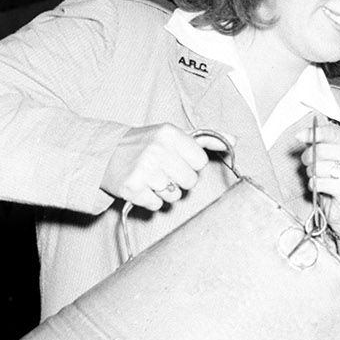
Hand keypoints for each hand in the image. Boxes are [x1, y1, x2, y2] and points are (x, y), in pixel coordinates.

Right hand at [100, 124, 217, 213]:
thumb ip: (205, 138)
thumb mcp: (173, 135)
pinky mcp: (132, 188)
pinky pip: (157, 205)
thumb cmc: (145, 144)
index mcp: (169, 133)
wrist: (106, 154)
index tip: (177, 159)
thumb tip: (233, 140)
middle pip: (190, 181)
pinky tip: (142, 187)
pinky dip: (151, 200)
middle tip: (163, 170)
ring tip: (151, 178)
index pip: (200, 162)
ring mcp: (144, 170)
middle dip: (179, 179)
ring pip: (174, 196)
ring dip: (165, 191)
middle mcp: (157, 150)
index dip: (190, 164)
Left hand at [301, 116, 339, 241]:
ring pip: (318, 167)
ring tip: (322, 179)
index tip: (299, 136)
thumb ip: (319, 143)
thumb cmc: (337, 181)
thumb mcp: (330, 157)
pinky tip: (324, 189)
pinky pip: (320, 182)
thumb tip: (301, 135)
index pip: (331, 132)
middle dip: (309, 158)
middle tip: (311, 166)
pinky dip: (316, 186)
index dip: (312, 133)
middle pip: (321, 150)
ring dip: (313, 175)